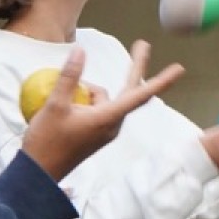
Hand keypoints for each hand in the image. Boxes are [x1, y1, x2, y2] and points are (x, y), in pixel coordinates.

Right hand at [20, 42, 184, 181]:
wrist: (39, 174)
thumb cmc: (46, 141)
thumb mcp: (54, 105)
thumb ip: (69, 77)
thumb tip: (81, 51)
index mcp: (108, 118)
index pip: (140, 95)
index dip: (160, 81)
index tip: (179, 69)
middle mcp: (112, 124)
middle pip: (128, 90)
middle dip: (135, 67)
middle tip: (142, 44)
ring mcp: (105, 129)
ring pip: (104, 98)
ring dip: (88, 91)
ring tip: (61, 102)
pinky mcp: (97, 133)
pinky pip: (96, 108)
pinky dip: (83, 100)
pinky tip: (64, 104)